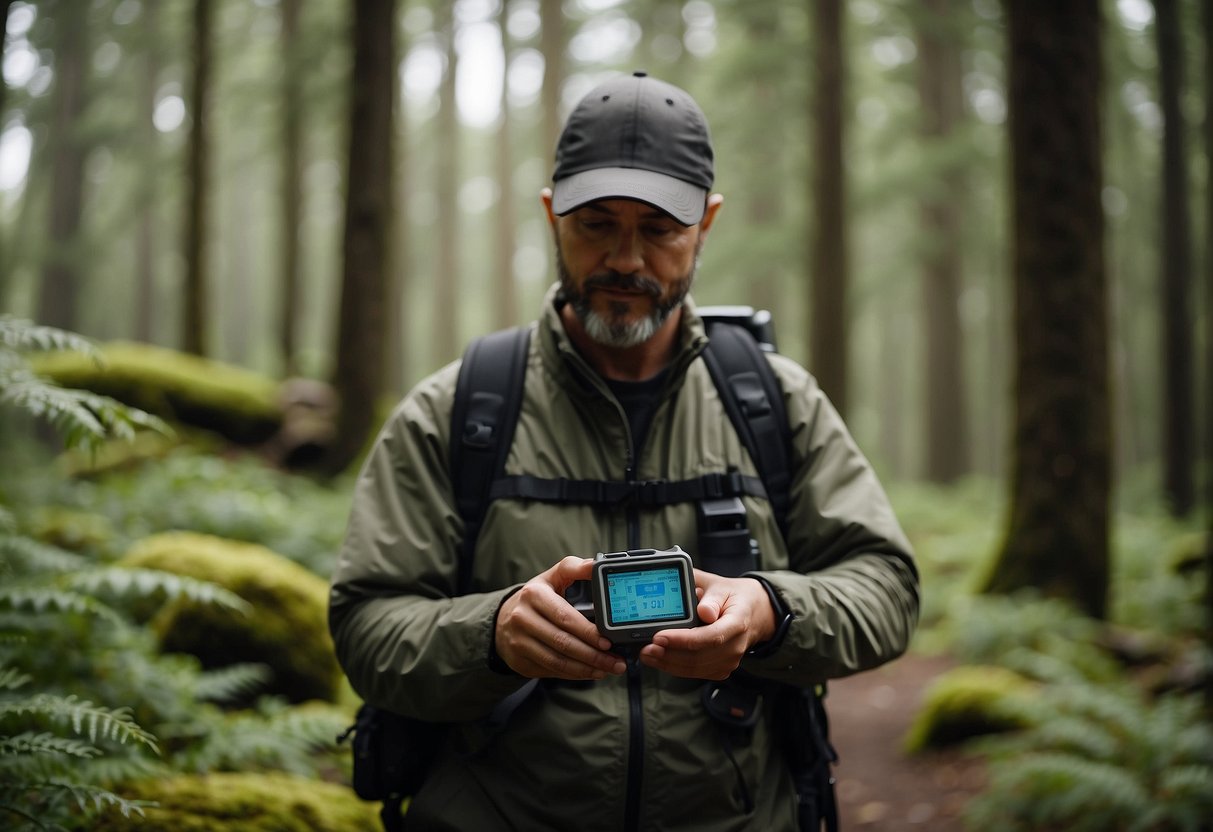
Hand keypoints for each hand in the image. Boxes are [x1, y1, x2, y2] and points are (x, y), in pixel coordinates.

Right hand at [495, 556, 627, 680]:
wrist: (503, 619)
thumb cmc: (536, 597)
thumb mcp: (552, 577)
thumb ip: (574, 569)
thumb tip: (596, 565)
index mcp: (534, 595)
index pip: (565, 617)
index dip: (588, 632)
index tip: (609, 641)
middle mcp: (523, 619)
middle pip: (563, 642)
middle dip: (593, 655)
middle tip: (616, 661)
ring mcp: (518, 642)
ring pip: (557, 661)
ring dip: (586, 669)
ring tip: (607, 669)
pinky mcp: (519, 662)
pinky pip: (550, 671)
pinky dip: (573, 674)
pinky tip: (589, 672)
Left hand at [638, 571, 776, 680]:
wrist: (752, 612)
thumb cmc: (732, 596)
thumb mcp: (721, 587)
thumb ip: (711, 597)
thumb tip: (704, 611)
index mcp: (738, 622)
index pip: (710, 636)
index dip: (682, 640)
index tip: (659, 636)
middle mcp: (736, 645)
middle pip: (699, 657)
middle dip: (669, 654)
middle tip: (646, 648)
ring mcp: (730, 660)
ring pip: (696, 668)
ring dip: (669, 664)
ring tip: (648, 654)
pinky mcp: (722, 668)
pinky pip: (697, 672)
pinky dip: (676, 668)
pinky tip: (661, 660)